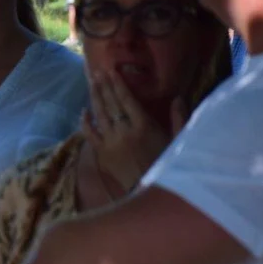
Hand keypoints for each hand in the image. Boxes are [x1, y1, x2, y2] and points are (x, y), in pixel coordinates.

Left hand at [81, 70, 186, 192]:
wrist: (150, 191)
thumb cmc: (167, 166)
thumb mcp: (179, 142)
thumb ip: (179, 119)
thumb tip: (178, 98)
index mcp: (144, 126)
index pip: (127, 100)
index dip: (118, 84)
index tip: (111, 71)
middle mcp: (124, 130)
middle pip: (111, 103)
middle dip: (104, 86)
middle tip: (97, 71)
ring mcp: (111, 141)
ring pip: (100, 114)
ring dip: (95, 97)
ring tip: (92, 82)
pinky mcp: (101, 153)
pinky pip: (90, 134)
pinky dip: (85, 122)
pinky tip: (83, 110)